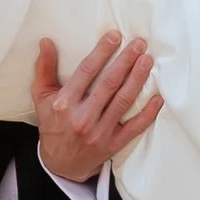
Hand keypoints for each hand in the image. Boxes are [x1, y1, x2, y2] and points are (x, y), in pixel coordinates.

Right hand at [32, 29, 163, 182]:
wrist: (60, 164)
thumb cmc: (53, 124)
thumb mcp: (42, 97)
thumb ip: (44, 69)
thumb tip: (46, 42)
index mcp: (64, 104)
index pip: (86, 72)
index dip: (102, 52)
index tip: (115, 36)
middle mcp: (82, 118)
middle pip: (109, 84)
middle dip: (126, 61)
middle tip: (139, 44)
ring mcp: (99, 132)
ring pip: (123, 101)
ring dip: (137, 79)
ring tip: (147, 60)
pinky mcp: (113, 144)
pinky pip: (134, 127)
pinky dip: (148, 113)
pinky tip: (158, 97)